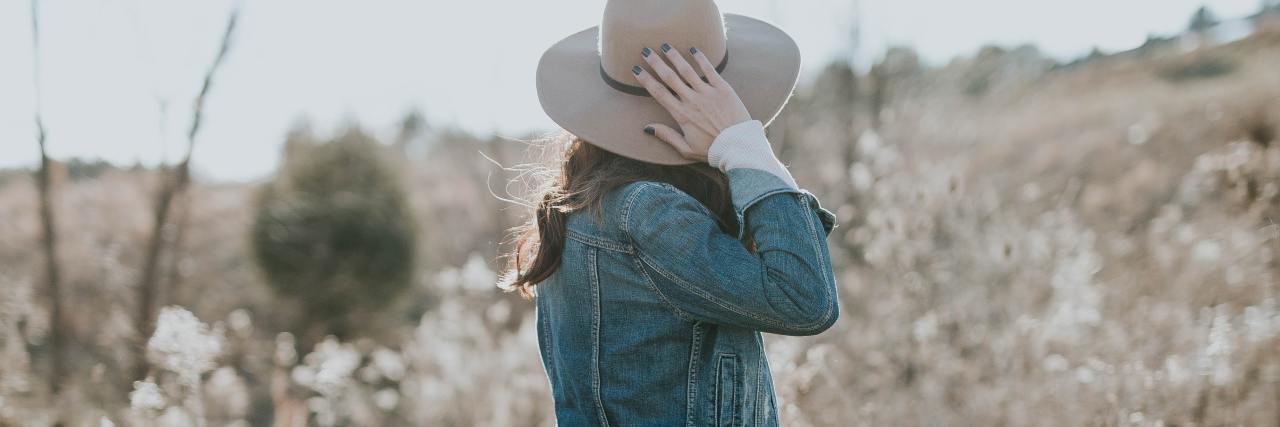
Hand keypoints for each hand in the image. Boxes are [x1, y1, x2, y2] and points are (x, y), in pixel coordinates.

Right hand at [634, 44, 751, 162]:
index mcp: (681, 115)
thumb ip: (667, 136)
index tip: (637, 69)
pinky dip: (701, 58)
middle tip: (646, 51)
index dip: (646, 80)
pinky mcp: (723, 89)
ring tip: (666, 46)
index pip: (659, 93)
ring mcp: (708, 93)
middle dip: (656, 63)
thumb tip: (647, 128)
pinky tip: (693, 49)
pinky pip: (710, 70)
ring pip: (687, 70)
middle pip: (669, 77)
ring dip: (675, 57)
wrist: (739, 146)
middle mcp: (692, 101)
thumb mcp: (686, 149)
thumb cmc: (712, 150)